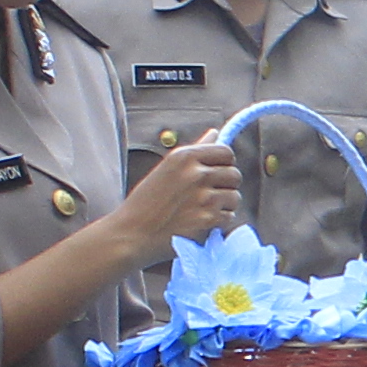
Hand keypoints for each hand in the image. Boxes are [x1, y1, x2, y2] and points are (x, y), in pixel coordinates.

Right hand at [109, 136, 243, 267]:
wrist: (132, 233)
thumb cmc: (146, 201)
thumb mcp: (166, 168)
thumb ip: (195, 151)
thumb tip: (216, 133)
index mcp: (184, 156)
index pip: (226, 152)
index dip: (224, 163)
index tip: (216, 172)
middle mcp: (196, 173)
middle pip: (234, 174)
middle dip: (226, 185)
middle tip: (208, 195)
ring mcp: (203, 197)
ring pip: (234, 197)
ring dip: (224, 205)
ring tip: (203, 209)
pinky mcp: (208, 219)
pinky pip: (229, 216)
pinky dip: (219, 221)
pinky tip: (200, 222)